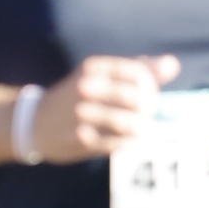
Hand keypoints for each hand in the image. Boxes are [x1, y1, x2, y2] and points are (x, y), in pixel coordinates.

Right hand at [23, 54, 178, 160]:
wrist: (34, 123)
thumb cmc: (77, 96)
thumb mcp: (100, 76)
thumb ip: (137, 69)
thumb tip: (173, 64)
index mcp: (93, 68)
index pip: (138, 74)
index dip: (152, 88)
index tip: (150, 96)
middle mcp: (87, 88)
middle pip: (137, 99)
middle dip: (149, 110)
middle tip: (149, 115)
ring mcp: (83, 115)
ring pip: (129, 123)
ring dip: (142, 129)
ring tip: (144, 130)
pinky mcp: (82, 139)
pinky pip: (118, 143)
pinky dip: (130, 143)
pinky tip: (131, 141)